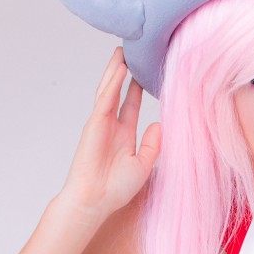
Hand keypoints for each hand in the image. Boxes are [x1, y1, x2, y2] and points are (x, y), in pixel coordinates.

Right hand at [61, 48, 160, 218]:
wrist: (95, 201)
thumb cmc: (116, 189)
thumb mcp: (143, 166)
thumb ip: (152, 145)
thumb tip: (159, 124)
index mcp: (123, 137)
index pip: (130, 107)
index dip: (135, 90)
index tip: (142, 74)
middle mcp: (111, 127)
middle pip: (117, 93)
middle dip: (122, 74)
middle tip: (129, 53)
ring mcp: (101, 124)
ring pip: (108, 91)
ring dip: (114, 71)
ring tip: (121, 52)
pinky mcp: (94, 124)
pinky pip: (105, 100)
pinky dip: (112, 84)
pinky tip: (118, 70)